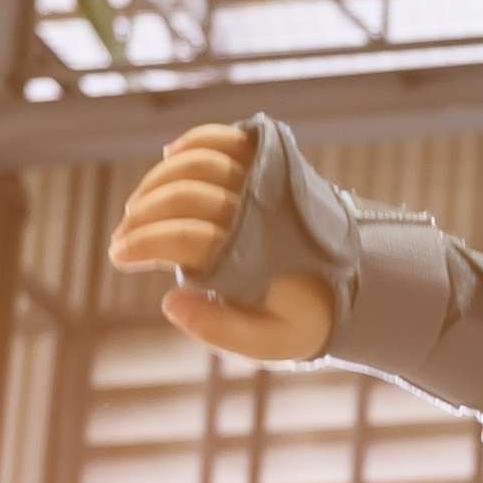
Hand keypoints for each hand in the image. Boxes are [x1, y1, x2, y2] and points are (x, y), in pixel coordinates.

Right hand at [115, 123, 330, 364]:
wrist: (363, 280)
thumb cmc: (306, 315)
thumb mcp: (268, 341)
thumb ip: (218, 330)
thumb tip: (169, 302)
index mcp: (253, 255)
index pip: (183, 238)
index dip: (143, 244)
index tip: (119, 255)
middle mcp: (259, 210)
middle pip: (184, 196)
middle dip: (142, 215)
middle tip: (123, 237)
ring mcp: (267, 181)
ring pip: (199, 162)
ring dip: (158, 181)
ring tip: (137, 208)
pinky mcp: (276, 164)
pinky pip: (230, 140)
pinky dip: (196, 142)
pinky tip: (169, 155)